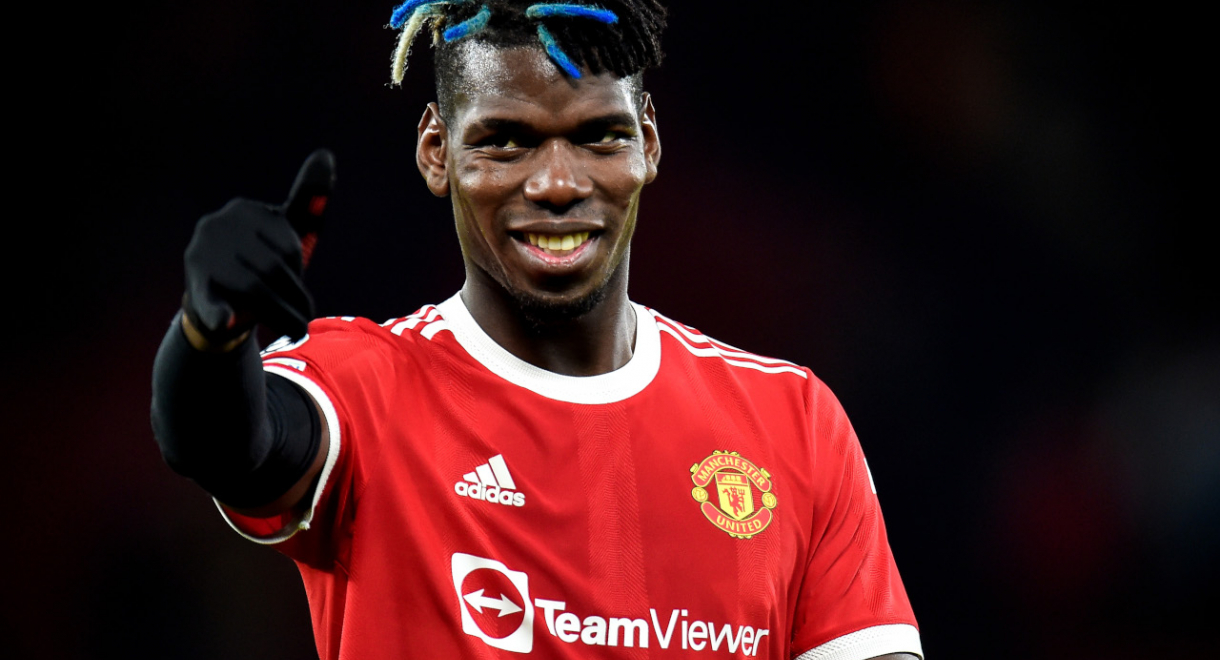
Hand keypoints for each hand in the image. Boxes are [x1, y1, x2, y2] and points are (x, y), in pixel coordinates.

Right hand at [182, 149, 335, 349]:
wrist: (221, 308)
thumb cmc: (259, 266)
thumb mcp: (285, 234)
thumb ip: (307, 200)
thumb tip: (325, 153)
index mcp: (243, 211)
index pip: (287, 244)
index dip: (296, 269)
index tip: (295, 281)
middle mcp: (216, 226)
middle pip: (272, 267)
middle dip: (292, 295)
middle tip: (303, 317)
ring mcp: (201, 257)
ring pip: (255, 289)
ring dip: (280, 314)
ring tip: (294, 329)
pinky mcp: (193, 288)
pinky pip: (209, 301)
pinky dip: (219, 313)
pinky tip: (225, 321)